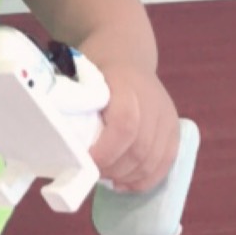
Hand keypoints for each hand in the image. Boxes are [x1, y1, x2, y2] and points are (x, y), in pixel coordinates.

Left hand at [87, 61, 180, 193]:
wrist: (126, 50)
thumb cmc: (97, 64)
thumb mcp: (81, 74)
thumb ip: (76, 104)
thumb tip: (61, 143)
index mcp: (126, 83)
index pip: (125, 124)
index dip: (107, 150)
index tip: (87, 162)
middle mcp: (153, 101)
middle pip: (140, 148)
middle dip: (114, 168)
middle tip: (93, 174)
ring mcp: (167, 116)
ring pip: (153, 160)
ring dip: (128, 177)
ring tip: (106, 178)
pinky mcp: (174, 129)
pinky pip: (165, 163)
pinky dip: (145, 179)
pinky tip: (125, 183)